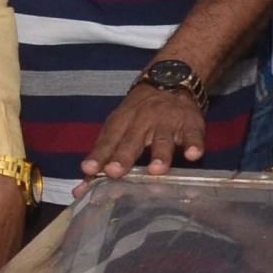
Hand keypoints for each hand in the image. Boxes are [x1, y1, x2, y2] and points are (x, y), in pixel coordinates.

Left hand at [84, 75, 206, 178]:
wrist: (170, 80)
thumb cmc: (138, 115)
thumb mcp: (118, 130)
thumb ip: (102, 160)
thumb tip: (79, 192)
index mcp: (121, 122)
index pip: (108, 141)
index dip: (99, 156)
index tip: (89, 170)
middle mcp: (143, 121)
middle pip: (132, 140)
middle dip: (124, 156)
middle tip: (115, 172)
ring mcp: (168, 121)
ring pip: (163, 138)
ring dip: (160, 154)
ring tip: (157, 170)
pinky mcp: (191, 123)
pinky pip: (193, 134)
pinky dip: (193, 144)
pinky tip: (193, 155)